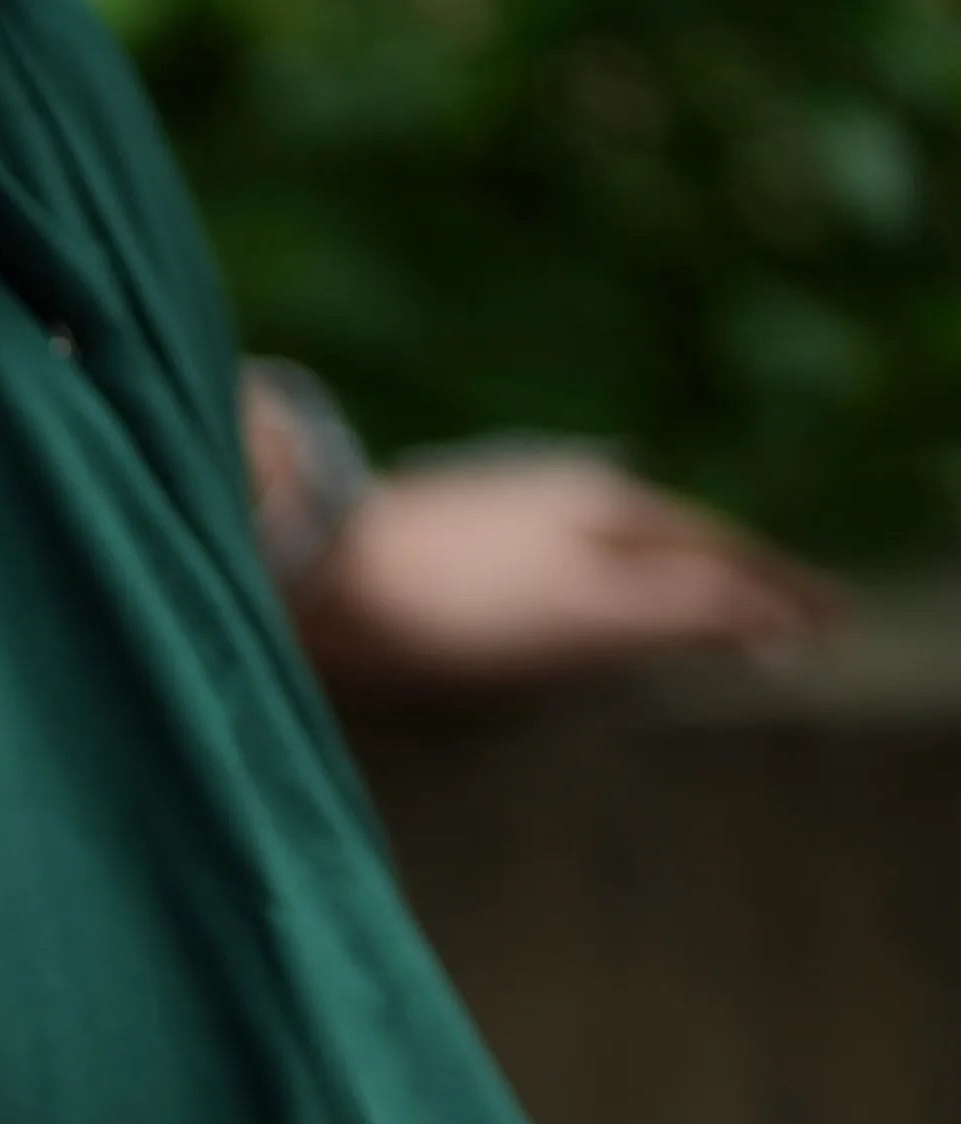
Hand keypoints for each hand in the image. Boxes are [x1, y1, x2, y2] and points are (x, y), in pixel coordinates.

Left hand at [290, 453, 842, 690]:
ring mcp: (498, 507)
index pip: (719, 553)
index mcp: (608, 509)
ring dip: (654, 571)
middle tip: (772, 612)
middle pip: (667, 537)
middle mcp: (560, 492)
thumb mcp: (584, 611)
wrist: (307, 568)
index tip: (823, 625)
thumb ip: (678, 608)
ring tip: (683, 602)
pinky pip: (543, 555)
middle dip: (724, 575)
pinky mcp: (439, 535)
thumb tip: (762, 615)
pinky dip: (584, 577)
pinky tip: (558, 593)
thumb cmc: (448, 601)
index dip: (774, 595)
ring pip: (604, 540)